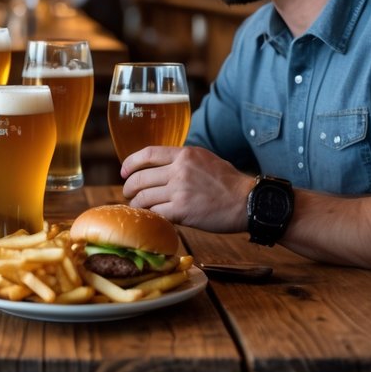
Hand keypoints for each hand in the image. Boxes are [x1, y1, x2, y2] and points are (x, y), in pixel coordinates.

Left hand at [120, 145, 248, 232]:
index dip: (130, 163)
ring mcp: (180, 190)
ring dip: (136, 204)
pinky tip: (151, 218)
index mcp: (184, 154)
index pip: (147, 154)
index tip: (123, 171)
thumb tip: (159, 167)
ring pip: (144, 197)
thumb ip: (182, 160)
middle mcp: (179, 170)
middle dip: (129, 187)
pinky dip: (150, 216)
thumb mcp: (205, 159)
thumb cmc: (228, 182)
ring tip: (137, 207)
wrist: (247, 201)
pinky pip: (156, 213)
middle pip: (140, 177)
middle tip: (128, 193)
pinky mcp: (182, 211)